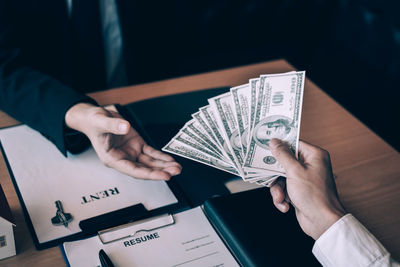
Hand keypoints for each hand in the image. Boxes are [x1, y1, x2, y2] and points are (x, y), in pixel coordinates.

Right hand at [65, 103, 181, 179]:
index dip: (149, 174)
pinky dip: (161, 157)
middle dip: (160, 172)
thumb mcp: (100, 121)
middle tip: (175, 172)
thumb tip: (125, 127)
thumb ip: (113, 125)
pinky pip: (151, 153)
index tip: (163, 176)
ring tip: (177, 168)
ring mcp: (131, 153)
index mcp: (112, 158)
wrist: (95, 118)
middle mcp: (123, 158)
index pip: (133, 170)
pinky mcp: (137, 146)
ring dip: (164, 166)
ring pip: (150, 163)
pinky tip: (170, 160)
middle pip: (144, 169)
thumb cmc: (94, 123)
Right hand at [269, 139, 345, 239]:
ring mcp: (305, 178)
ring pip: (281, 177)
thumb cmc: (314, 196)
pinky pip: (284, 188)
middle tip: (269, 177)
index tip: (265, 148)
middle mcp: (310, 165)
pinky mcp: (300, 190)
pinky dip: (282, 197)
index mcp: (314, 155)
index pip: (293, 144)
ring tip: (281, 197)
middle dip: (276, 174)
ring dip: (278, 189)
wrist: (322, 222)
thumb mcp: (294, 171)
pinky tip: (285, 205)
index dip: (279, 147)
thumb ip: (283, 155)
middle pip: (284, 162)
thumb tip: (275, 142)